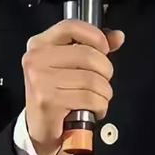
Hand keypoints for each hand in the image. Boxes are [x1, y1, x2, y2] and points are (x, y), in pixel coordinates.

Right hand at [21, 19, 124, 154]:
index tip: (105, 48)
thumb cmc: (57, 92)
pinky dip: (100, 105)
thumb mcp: (71, 64)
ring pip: (92, 79)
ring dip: (104, 92)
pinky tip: (94, 110)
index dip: (95, 35)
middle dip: (105, 70)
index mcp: (40, 43)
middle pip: (88, 54)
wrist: (40, 128)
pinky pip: (89, 98)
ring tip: (98, 98)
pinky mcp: (48, 101)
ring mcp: (40, 80)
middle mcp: (36, 58)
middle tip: (103, 81)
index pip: (71, 26)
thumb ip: (94, 46)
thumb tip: (118, 36)